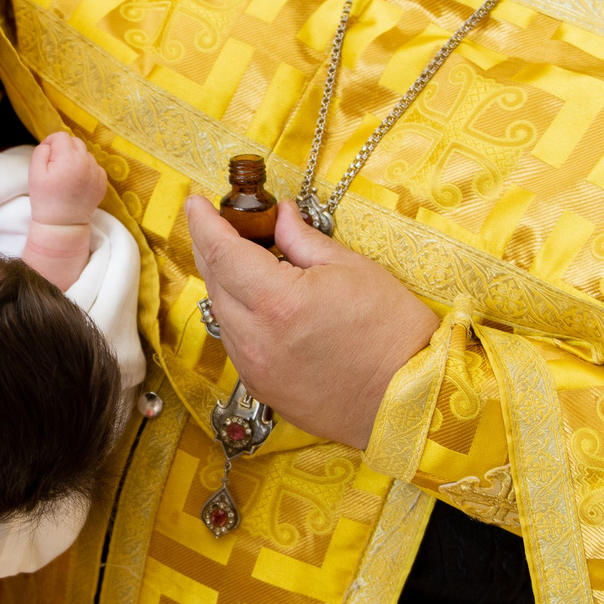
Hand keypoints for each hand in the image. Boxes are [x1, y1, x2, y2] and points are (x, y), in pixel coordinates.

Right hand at [29, 130, 106, 225]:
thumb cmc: (45, 199)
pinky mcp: (103, 181)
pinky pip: (94, 166)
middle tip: (55, 166)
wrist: (63, 224)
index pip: (61, 136)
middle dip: (64, 149)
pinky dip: (85, 170)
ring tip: (67, 177)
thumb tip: (51, 144)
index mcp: (69, 158)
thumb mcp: (34, 173)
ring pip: (85, 154)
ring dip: (76, 159)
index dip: (50, 142)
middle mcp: (86, 162)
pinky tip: (77, 183)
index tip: (46, 155)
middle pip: (76, 141)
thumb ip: (41, 151)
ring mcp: (97, 172)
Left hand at [186, 195, 436, 450]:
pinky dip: (239, 315)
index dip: (204, 222)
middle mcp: (255, 338)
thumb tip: (281, 214)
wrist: (407, 401)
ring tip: (247, 260)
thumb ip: (303, 239)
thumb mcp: (352, 268)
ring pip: (221, 313)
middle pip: (213, 281)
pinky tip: (260, 302)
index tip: (196, 202)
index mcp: (277, 301)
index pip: (221, 252)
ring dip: (225, 282)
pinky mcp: (261, 388)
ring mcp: (254, 368)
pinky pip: (235, 342)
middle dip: (211, 247)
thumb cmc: (392, 333)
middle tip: (222, 223)